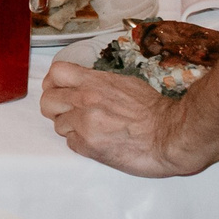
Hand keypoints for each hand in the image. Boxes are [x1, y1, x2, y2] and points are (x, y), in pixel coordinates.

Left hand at [36, 63, 187, 176]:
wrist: (172, 134)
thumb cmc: (156, 112)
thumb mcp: (127, 84)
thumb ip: (101, 84)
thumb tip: (87, 84)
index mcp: (96, 82)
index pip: (56, 73)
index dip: (53, 83)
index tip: (59, 90)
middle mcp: (86, 99)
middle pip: (47, 100)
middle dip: (55, 108)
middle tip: (68, 113)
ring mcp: (85, 122)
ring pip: (57, 124)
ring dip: (70, 128)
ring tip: (90, 130)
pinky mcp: (89, 145)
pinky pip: (71, 143)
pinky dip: (81, 144)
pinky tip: (98, 142)